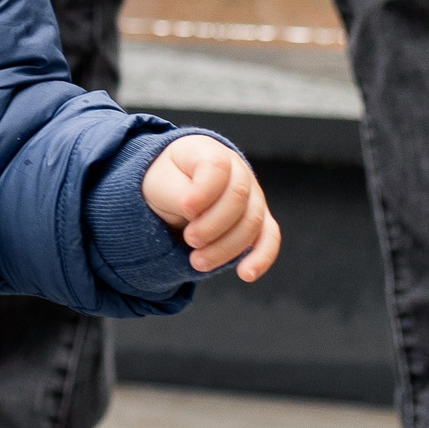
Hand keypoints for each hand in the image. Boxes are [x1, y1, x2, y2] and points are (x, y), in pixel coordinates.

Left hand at [141, 136, 281, 281]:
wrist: (173, 187)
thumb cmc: (165, 180)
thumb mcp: (160, 181)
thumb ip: (179, 193)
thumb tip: (196, 213)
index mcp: (209, 152)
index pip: (216, 167)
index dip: (203, 191)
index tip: (185, 209)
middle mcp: (238, 171)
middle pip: (238, 198)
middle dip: (213, 224)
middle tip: (189, 239)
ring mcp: (252, 195)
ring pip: (252, 223)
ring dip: (225, 247)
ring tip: (197, 261)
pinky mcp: (259, 220)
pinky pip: (268, 238)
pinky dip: (260, 258)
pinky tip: (246, 274)